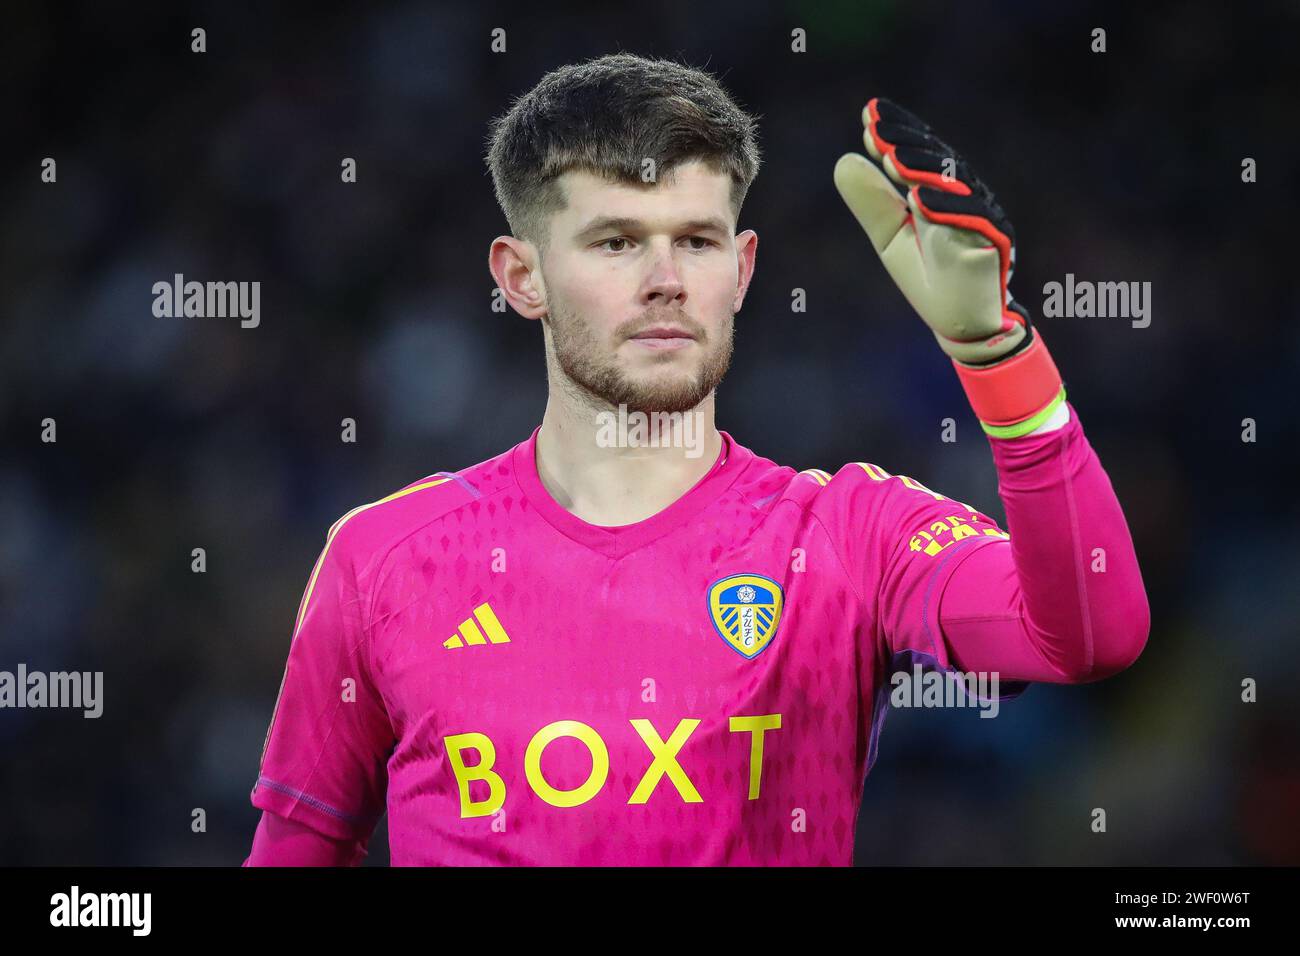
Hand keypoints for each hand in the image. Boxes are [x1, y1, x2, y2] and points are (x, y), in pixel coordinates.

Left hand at [834, 97, 1031, 366]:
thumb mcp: (890, 235)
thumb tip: (844, 159)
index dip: (897, 133)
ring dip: (924, 170)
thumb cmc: (929, 275)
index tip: (868, 116)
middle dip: (906, 144)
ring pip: (955, 186)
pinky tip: (920, 199)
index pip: (920, 153)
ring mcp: (982, 217)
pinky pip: (973, 222)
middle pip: (938, 162)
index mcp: (941, 190)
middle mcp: (965, 197)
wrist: (960, 320)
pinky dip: (947, 210)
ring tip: (893, 159)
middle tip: (875, 130)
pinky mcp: (994, 243)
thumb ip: (872, 201)